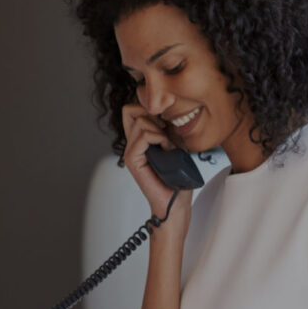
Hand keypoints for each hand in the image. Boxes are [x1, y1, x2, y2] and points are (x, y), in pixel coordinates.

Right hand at [121, 103, 190, 233]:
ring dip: (159, 130)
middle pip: (131, 109)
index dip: (148, 108)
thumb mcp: (175, 142)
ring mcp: (130, 151)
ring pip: (140, 120)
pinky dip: (159, 138)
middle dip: (152, 115)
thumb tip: (166, 107)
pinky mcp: (132, 159)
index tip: (166, 123)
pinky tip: (166, 150)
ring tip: (168, 146)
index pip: (132, 109)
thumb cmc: (178, 176)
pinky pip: (143, 135)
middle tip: (165, 132)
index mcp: (139, 138)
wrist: (176, 201)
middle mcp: (131, 143)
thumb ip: (167, 126)